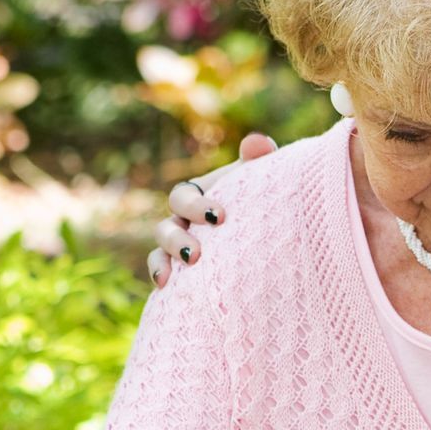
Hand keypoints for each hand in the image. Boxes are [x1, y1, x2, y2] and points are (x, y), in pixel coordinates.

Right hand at [148, 131, 278, 287]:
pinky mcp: (182, 271)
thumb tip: (259, 143)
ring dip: (167, 258)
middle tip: (197, 254)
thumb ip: (260, 159)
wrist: (271, 237)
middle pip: (166, 226)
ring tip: (187, 269)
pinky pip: (161, 272)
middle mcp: (182, 222)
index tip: (220, 217)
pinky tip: (165, 286)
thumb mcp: (262, 180)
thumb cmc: (263, 201)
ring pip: (161, 250)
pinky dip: (159, 275)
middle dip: (177, 238)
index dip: (196, 206)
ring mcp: (180, 247)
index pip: (183, 196)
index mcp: (196, 197)